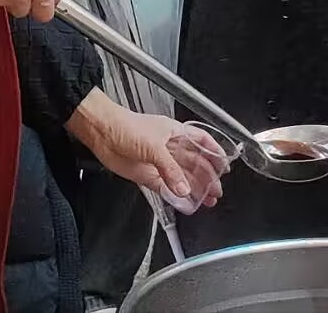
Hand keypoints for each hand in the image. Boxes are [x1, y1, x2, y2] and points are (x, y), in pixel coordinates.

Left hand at [66, 90, 227, 207]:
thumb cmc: (126, 126)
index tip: (224, 166)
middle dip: (207, 177)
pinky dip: (175, 195)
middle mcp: (169, 147)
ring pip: (182, 177)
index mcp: (175, 133)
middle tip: (216, 191)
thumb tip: (184, 188)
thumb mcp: (154, 146)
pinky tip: (184, 201)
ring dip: (194, 188)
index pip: (202, 142)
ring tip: (206, 200)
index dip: (214, 153)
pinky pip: (166, 187)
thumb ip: (171, 169)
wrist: (102, 133)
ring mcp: (159, 162)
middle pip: (194, 163)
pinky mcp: (148, 175)